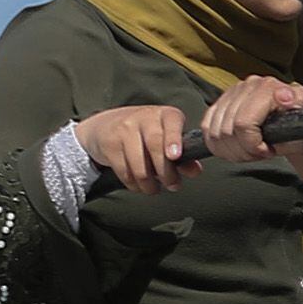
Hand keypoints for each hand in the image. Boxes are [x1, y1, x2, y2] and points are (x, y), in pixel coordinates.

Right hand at [75, 103, 193, 195]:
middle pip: (155, 145)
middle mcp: (145, 117)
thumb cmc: (146, 134)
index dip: (174, 139)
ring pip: (139, 163)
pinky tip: (138, 184)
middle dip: (166, 171)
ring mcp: (124, 129)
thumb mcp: (167, 138)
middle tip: (172, 185)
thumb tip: (195, 170)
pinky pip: (124, 171)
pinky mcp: (109, 143)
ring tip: (153, 188)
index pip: (172, 123)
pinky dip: (133, 184)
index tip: (175, 156)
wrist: (106, 125)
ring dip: (148, 183)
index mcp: (165, 115)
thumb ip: (185, 156)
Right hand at [200, 76, 302, 165]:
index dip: (253, 146)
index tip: (269, 151)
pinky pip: (207, 130)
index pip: (242, 124)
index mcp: (268, 87)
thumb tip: (285, 96)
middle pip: (226, 132)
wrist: (296, 128)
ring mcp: (231, 93)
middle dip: (244, 152)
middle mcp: (247, 85)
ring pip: (214, 134)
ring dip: (233, 151)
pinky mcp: (219, 104)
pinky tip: (238, 147)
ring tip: (252, 151)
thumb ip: (302, 106)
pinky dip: (220, 147)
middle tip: (261, 153)